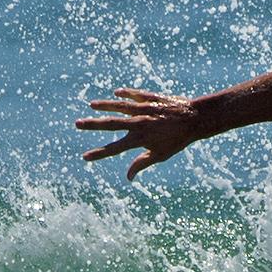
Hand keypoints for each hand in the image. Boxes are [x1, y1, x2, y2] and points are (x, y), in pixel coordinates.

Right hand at [77, 88, 210, 177]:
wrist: (195, 119)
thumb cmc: (178, 140)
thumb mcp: (160, 155)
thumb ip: (141, 163)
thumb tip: (128, 178)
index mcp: (139, 139)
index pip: (114, 148)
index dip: (98, 153)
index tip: (85, 156)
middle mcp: (138, 123)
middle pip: (110, 124)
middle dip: (92, 125)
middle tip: (77, 124)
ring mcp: (143, 109)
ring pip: (119, 106)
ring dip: (104, 105)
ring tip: (91, 105)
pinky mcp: (150, 98)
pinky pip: (134, 95)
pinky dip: (125, 94)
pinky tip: (117, 93)